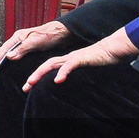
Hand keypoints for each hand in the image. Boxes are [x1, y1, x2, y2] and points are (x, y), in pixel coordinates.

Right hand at [0, 20, 70, 83]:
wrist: (61, 33)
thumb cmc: (49, 36)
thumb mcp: (36, 42)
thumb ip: (22, 49)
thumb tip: (8, 57)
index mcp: (16, 38)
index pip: (1, 52)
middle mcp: (16, 42)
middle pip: (0, 55)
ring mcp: (20, 47)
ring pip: (4, 58)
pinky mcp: (26, 52)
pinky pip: (11, 60)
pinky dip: (6, 68)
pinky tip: (7, 75)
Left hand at [23, 30, 138, 90]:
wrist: (113, 49)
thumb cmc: (101, 61)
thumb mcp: (85, 71)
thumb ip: (76, 76)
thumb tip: (68, 87)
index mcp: (67, 62)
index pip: (48, 68)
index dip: (37, 76)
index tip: (28, 87)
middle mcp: (67, 59)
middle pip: (46, 65)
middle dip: (34, 76)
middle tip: (25, 88)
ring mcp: (73, 57)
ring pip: (52, 63)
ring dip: (40, 73)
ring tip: (31, 82)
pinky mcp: (82, 58)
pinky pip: (70, 65)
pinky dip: (63, 72)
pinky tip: (57, 80)